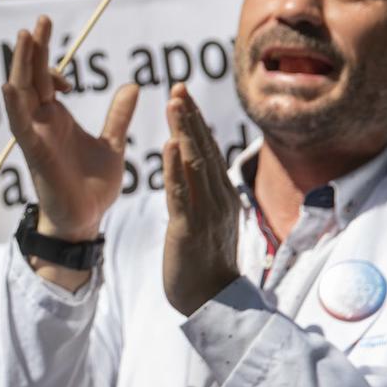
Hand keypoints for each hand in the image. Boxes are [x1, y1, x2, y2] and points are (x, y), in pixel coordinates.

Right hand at [2, 15, 138, 238]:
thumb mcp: (112, 143)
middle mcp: (41, 123)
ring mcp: (35, 136)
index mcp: (55, 118)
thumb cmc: (92, 186)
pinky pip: (20, 124)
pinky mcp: (35, 152)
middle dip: (34, 49)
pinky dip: (15, 104)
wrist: (85, 220)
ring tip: (25, 37)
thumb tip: (132, 86)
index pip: (46, 79)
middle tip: (40, 21)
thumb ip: (118, 115)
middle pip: (32, 77)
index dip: (49, 59)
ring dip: (22, 65)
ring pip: (23, 93)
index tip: (59, 44)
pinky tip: (12, 84)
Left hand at [161, 83, 240, 314]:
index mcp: (219, 194)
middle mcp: (217, 198)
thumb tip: (189, 158)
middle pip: (202, 148)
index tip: (182, 93)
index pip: (206, 149)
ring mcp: (205, 213)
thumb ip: (199, 190)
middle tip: (178, 86)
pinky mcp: (188, 230)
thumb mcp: (205, 218)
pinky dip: (174, 169)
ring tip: (173, 103)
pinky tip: (167, 146)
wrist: (212, 301)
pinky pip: (181, 194)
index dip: (193, 120)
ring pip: (193, 164)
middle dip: (189, 116)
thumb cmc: (206, 261)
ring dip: (183, 132)